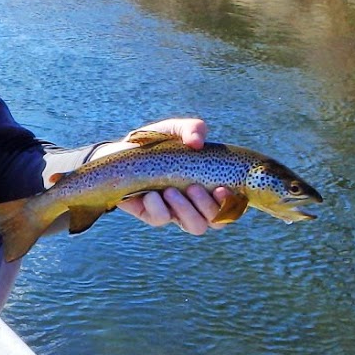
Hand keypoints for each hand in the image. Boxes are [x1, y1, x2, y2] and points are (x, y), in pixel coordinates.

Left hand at [103, 118, 233, 234]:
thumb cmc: (157, 142)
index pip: (232, 205)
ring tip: (171, 191)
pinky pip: (162, 220)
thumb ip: (192, 128)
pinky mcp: (153, 215)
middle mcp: (197, 203)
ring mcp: (176, 212)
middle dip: (208, 207)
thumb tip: (197, 142)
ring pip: (195, 226)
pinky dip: (159, 208)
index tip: (222, 189)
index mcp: (210, 186)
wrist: (121, 150)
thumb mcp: (175, 129)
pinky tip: (151, 194)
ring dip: (187, 211)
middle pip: (215, 222)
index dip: (232, 204)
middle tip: (193, 187)